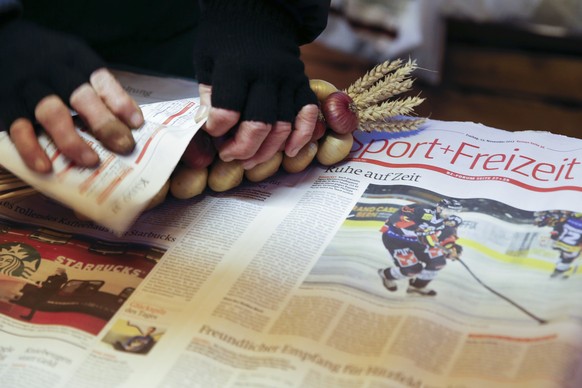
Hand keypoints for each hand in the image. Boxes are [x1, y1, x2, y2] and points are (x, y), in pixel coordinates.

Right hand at [0, 20, 143, 172]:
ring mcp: (28, 87)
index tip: (136, 124)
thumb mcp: (73, 61)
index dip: (120, 102)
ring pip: (52, 113)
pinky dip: (31, 148)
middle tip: (123, 146)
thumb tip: (127, 124)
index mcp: (74, 59)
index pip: (101, 80)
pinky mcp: (6, 103)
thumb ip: (95, 88)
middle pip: (81, 96)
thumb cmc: (47, 60)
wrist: (0, 39)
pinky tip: (45, 166)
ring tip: (91, 160)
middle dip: (105, 124)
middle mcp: (52, 71)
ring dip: (73, 140)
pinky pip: (18, 127)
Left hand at [194, 1, 318, 169]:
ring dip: (266, 151)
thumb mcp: (206, 59)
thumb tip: (208, 127)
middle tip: (229, 156)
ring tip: (249, 160)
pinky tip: (289, 152)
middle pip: (259, 125)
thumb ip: (208, 94)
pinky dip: (302, 136)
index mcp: (236, 66)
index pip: (227, 111)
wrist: (258, 11)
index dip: (216, 130)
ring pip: (283, 126)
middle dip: (242, 149)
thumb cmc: (225, 38)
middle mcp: (266, 74)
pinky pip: (308, 114)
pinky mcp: (302, 83)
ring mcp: (288, 79)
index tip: (211, 132)